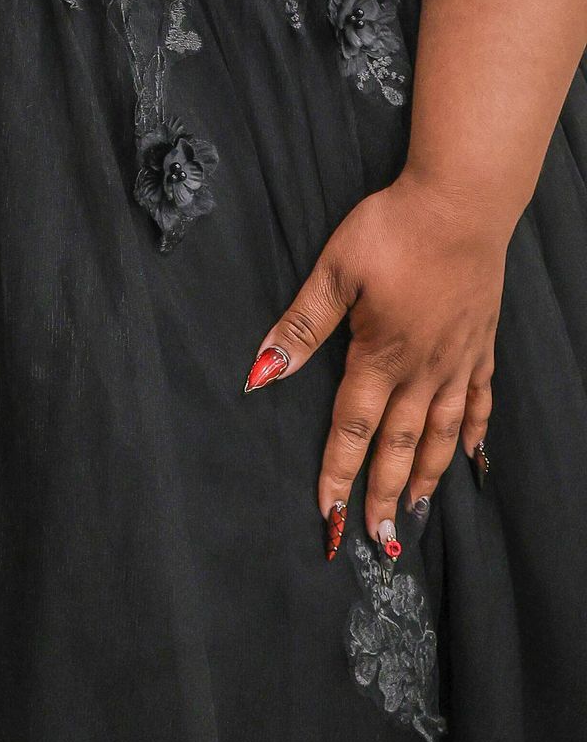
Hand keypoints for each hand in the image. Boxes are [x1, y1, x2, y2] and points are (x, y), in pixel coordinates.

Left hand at [246, 170, 500, 553]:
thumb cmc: (392, 229)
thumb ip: (301, 325)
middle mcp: (421, 369)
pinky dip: (473, 432)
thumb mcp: (335, 270)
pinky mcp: (480, 343)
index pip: (351, 428)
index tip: (329, 515)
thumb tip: (262, 372)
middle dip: (383, 494)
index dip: (337, 473)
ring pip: (441, 432)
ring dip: (425, 475)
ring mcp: (456, 359)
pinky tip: (471, 456)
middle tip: (376, 538)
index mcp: (379, 355)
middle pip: (398, 444)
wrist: (461, 203)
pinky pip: (478, 400)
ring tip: (415, 513)